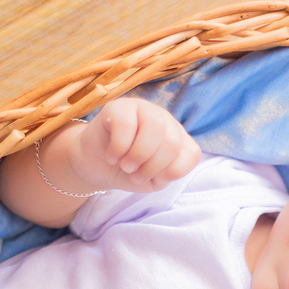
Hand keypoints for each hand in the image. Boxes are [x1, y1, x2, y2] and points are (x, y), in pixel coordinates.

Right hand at [72, 98, 200, 193]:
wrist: (97, 165)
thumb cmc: (128, 171)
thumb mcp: (152, 181)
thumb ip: (165, 175)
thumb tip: (166, 168)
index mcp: (178, 138)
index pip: (191, 153)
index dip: (173, 172)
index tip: (154, 179)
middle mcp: (165, 120)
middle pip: (172, 142)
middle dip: (152, 166)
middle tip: (134, 175)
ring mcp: (144, 109)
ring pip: (155, 127)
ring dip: (138, 155)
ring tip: (125, 166)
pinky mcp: (119, 107)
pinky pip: (126, 124)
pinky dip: (118, 148)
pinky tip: (112, 156)